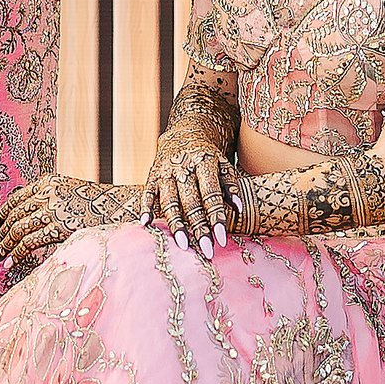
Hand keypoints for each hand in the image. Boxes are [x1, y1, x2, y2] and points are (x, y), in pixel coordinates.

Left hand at [0, 173, 145, 274]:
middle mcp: (47, 192)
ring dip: (3, 246)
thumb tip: (27, 223)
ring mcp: (53, 208)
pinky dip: (16, 253)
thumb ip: (49, 203)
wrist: (123, 207)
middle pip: (14, 215)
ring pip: (18, 229)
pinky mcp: (59, 225)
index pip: (15, 199)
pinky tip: (10, 263)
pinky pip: (30, 241)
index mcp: (48, 182)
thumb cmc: (99, 205)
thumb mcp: (70, 195)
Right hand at [143, 141, 233, 255]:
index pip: (211, 193)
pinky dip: (145, 208)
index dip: (216, 217)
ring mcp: (166, 170)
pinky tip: (146, 224)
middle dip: (199, 227)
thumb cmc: (208, 157)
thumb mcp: (223, 164)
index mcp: (204, 162)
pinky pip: (147, 193)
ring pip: (169, 200)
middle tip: (206, 251)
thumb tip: (239, 209)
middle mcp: (184, 166)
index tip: (221, 240)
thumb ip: (231, 185)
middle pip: (191, 201)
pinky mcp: (152, 174)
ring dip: (176, 224)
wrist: (185, 132)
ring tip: (183, 245)